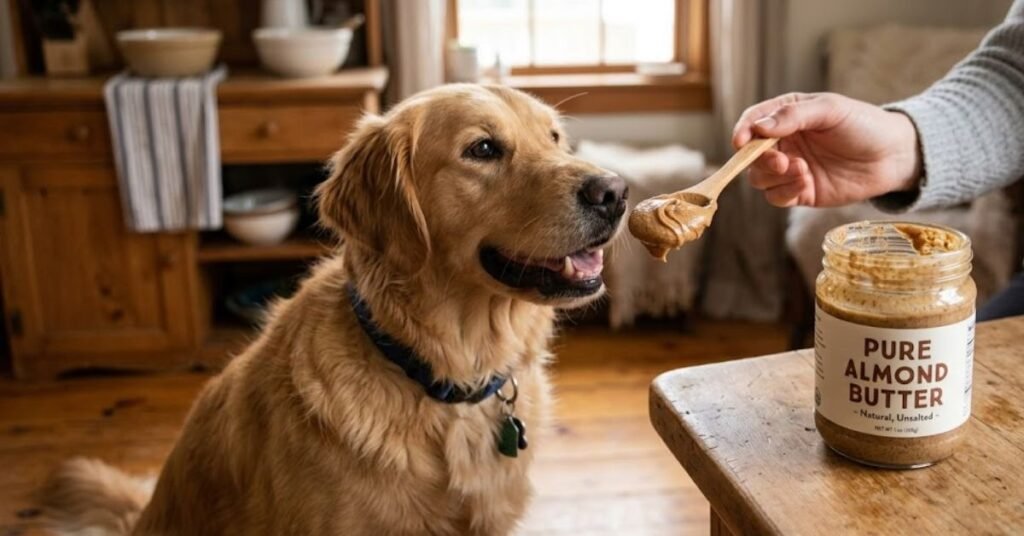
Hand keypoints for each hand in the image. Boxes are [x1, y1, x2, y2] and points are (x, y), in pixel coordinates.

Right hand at [732, 92, 921, 207]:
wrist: (894, 156)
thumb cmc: (864, 124)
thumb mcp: (830, 110)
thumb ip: (793, 115)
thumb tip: (759, 127)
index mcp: (787, 116)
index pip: (752, 122)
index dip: (743, 131)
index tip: (741, 141)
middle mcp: (784, 143)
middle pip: (751, 155)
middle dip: (760, 160)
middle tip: (783, 162)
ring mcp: (791, 169)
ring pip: (760, 178)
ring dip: (774, 177)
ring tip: (802, 171)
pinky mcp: (801, 192)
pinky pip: (776, 197)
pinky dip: (784, 192)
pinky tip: (805, 183)